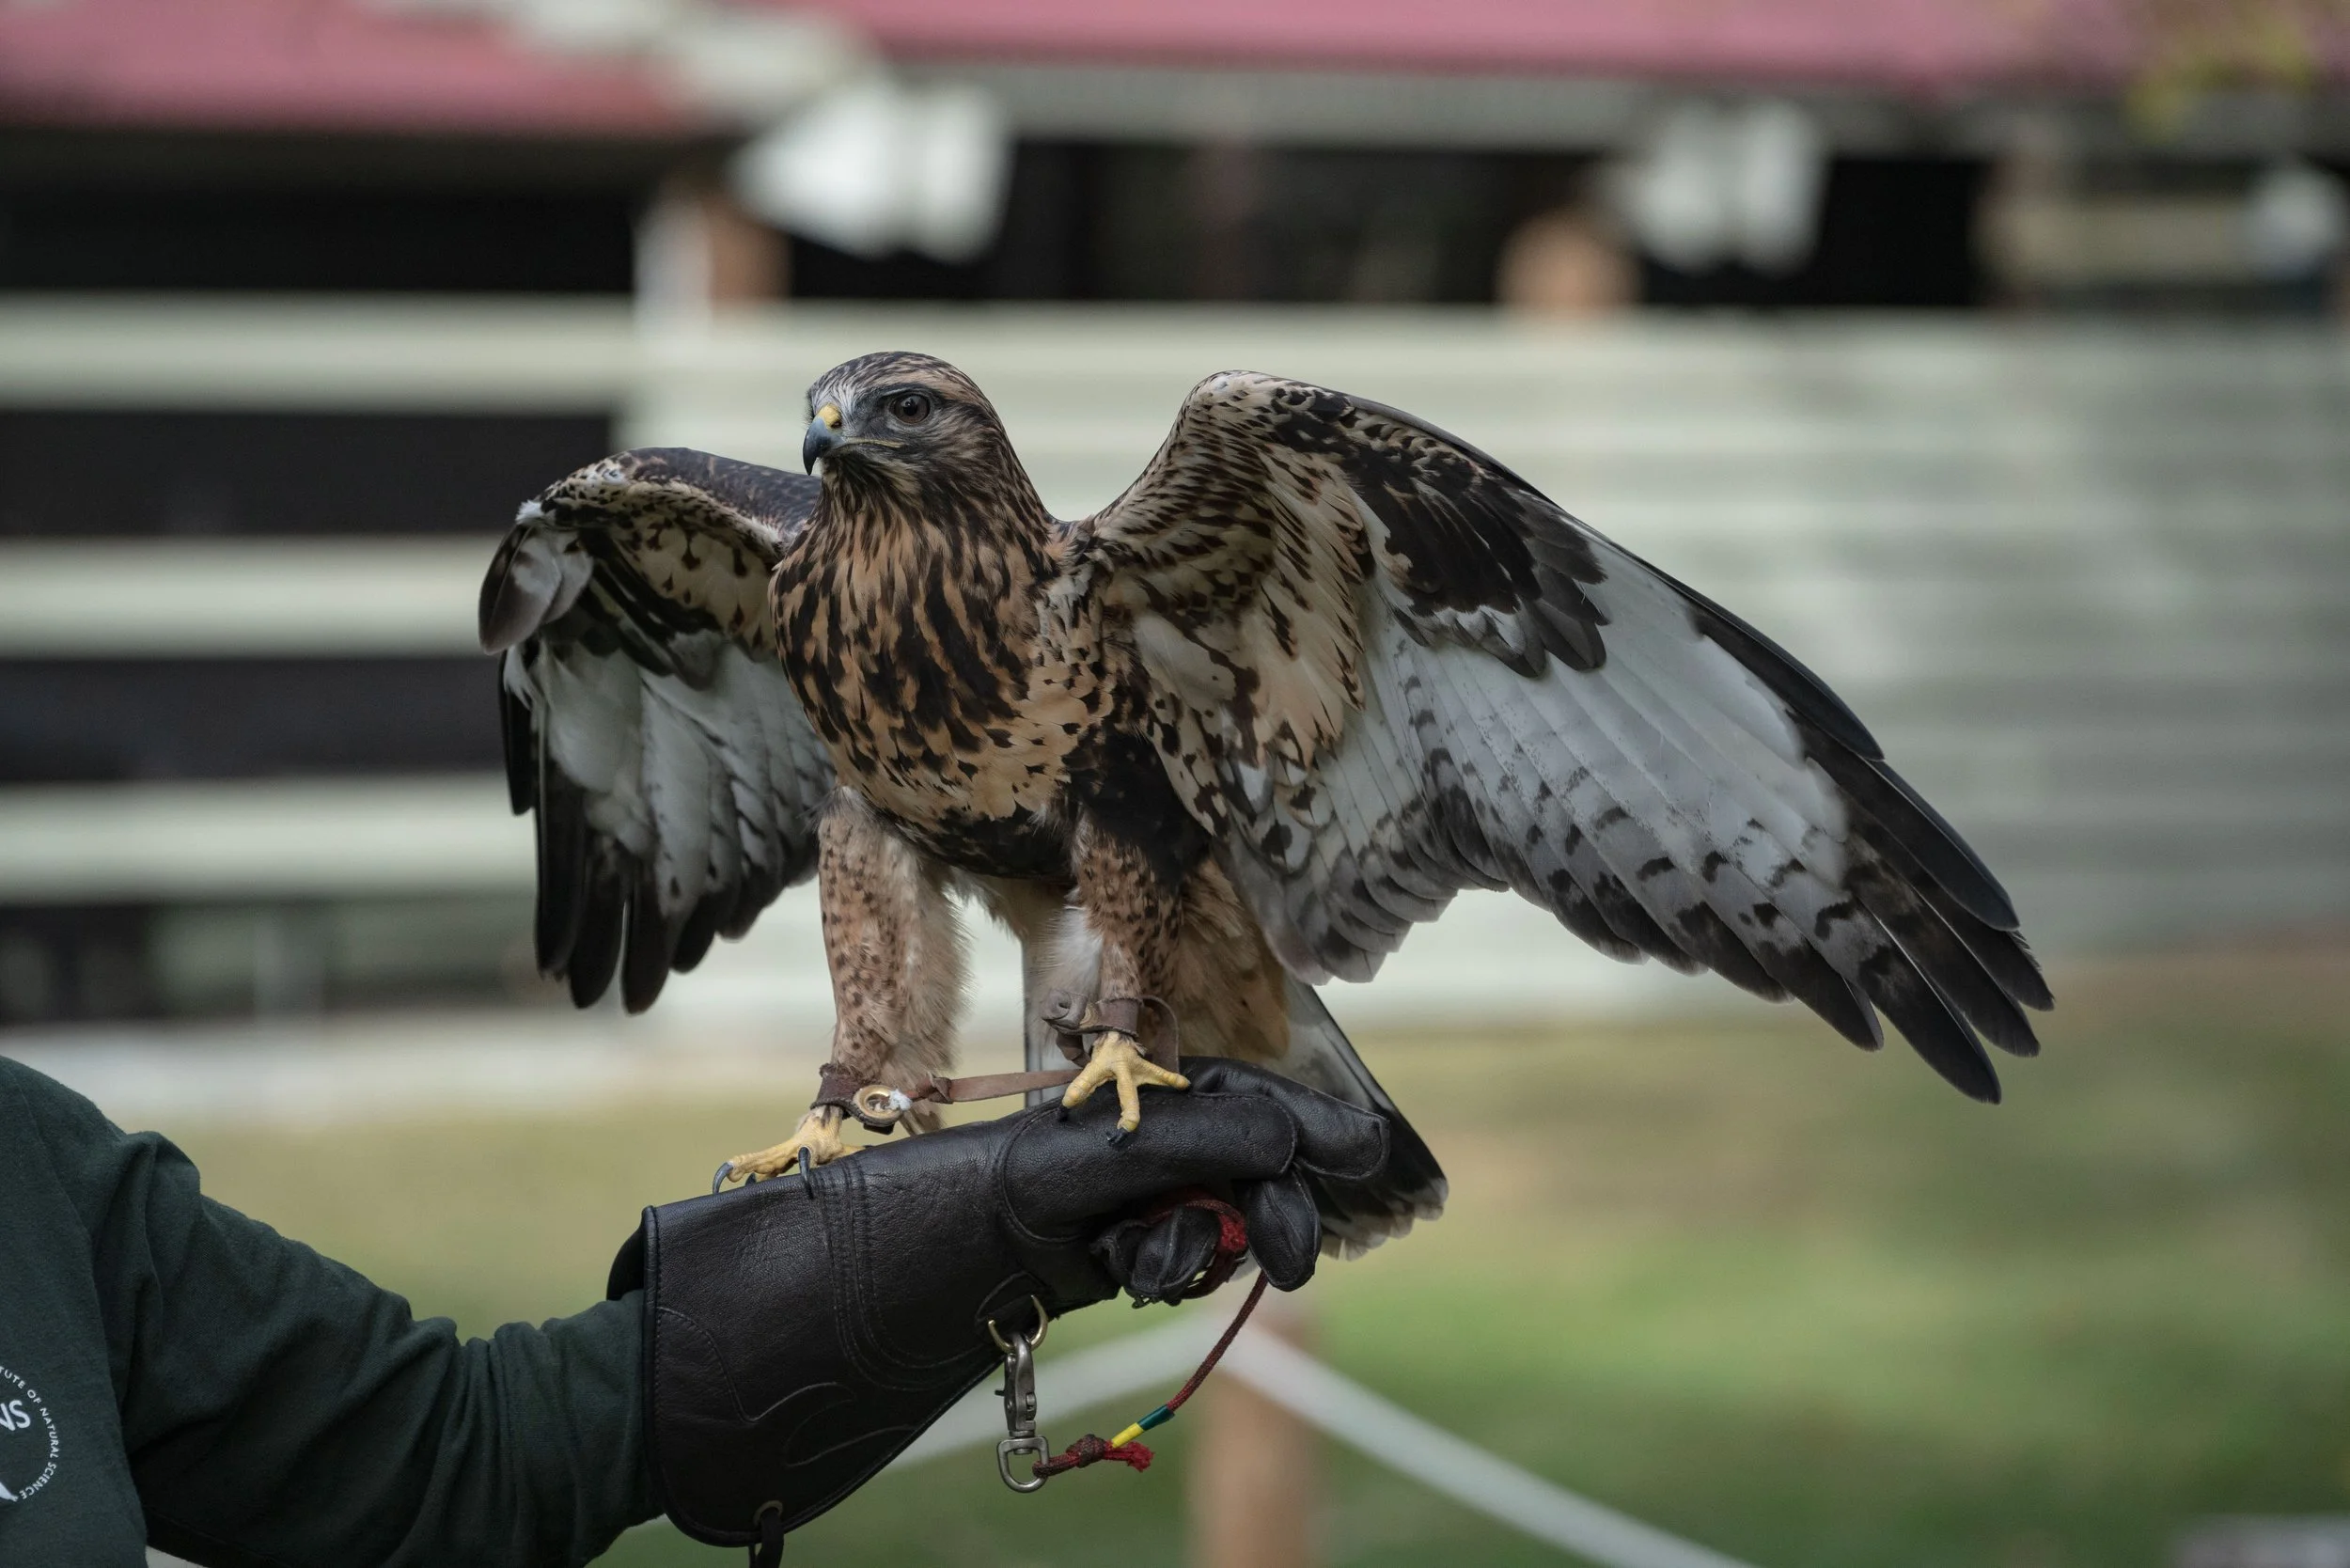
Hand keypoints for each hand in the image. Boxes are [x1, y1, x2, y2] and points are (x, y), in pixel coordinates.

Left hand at [606, 1059, 1386, 1550]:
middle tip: (1303, 1251)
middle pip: (1207, 1153)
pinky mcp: (1032, 1278)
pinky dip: (1169, 1268)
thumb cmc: (861, 1257)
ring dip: (1214, 1237)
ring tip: (1194, 1269)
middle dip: (1268, 1191)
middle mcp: (1064, 1160)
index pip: (1202, 1099)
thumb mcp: (1021, 1191)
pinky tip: (1157, 1281)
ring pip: (1180, 1211)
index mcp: (1055, 1120)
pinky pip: (1135, 1257)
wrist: (747, 1357)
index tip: (1360, 1149)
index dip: (1283, 1117)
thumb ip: (1152, 1152)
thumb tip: (1275, 1129)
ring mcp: (1053, 1221)